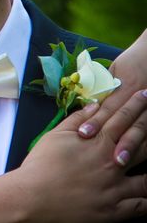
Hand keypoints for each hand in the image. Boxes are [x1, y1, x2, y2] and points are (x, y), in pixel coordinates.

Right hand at [20, 105, 146, 222]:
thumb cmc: (41, 165)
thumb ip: (76, 120)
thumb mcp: (55, 136)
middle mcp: (112, 162)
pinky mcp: (114, 210)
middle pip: (141, 141)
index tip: (145, 94)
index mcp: (98, 142)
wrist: (33, 197)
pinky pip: (141, 206)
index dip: (136, 105)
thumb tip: (94, 106)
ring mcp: (116, 187)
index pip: (122, 118)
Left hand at [77, 29, 146, 164]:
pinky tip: (138, 156)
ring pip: (140, 129)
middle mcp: (136, 98)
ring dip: (130, 145)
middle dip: (111, 139)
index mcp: (123, 87)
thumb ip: (100, 86)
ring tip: (120, 160)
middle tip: (98, 154)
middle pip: (122, 121)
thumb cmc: (132, 62)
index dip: (95, 121)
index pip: (106, 107)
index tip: (83, 133)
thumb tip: (85, 104)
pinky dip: (145, 142)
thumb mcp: (114, 70)